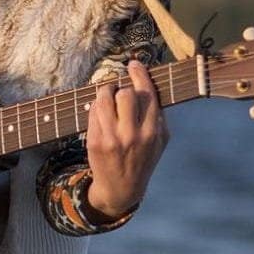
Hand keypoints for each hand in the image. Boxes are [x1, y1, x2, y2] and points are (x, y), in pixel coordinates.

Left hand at [84, 59, 169, 218]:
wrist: (122, 189)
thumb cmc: (142, 159)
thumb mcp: (159, 141)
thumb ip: (158, 116)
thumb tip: (147, 85)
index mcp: (153, 132)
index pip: (147, 95)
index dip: (140, 75)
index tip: (134, 64)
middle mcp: (133, 135)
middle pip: (125, 94)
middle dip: (121, 87)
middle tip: (119, 90)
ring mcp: (112, 139)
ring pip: (104, 99)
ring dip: (105, 92)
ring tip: (107, 96)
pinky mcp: (95, 142)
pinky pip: (93, 112)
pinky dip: (97, 107)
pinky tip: (101, 112)